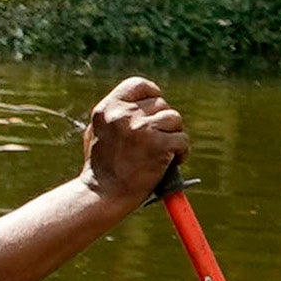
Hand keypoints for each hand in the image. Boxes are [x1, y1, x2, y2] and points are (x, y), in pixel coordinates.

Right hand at [81, 77, 187, 203]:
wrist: (102, 196)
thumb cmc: (101, 167)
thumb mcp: (98, 132)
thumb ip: (117, 115)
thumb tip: (143, 103)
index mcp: (108, 108)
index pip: (140, 85)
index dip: (152, 94)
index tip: (155, 109)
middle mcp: (124, 114)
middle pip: (161, 105)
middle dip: (163, 123)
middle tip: (156, 142)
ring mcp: (141, 129)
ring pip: (174, 120)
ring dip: (174, 136)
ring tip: (164, 153)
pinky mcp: (159, 145)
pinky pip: (182, 139)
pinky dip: (181, 152)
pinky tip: (173, 162)